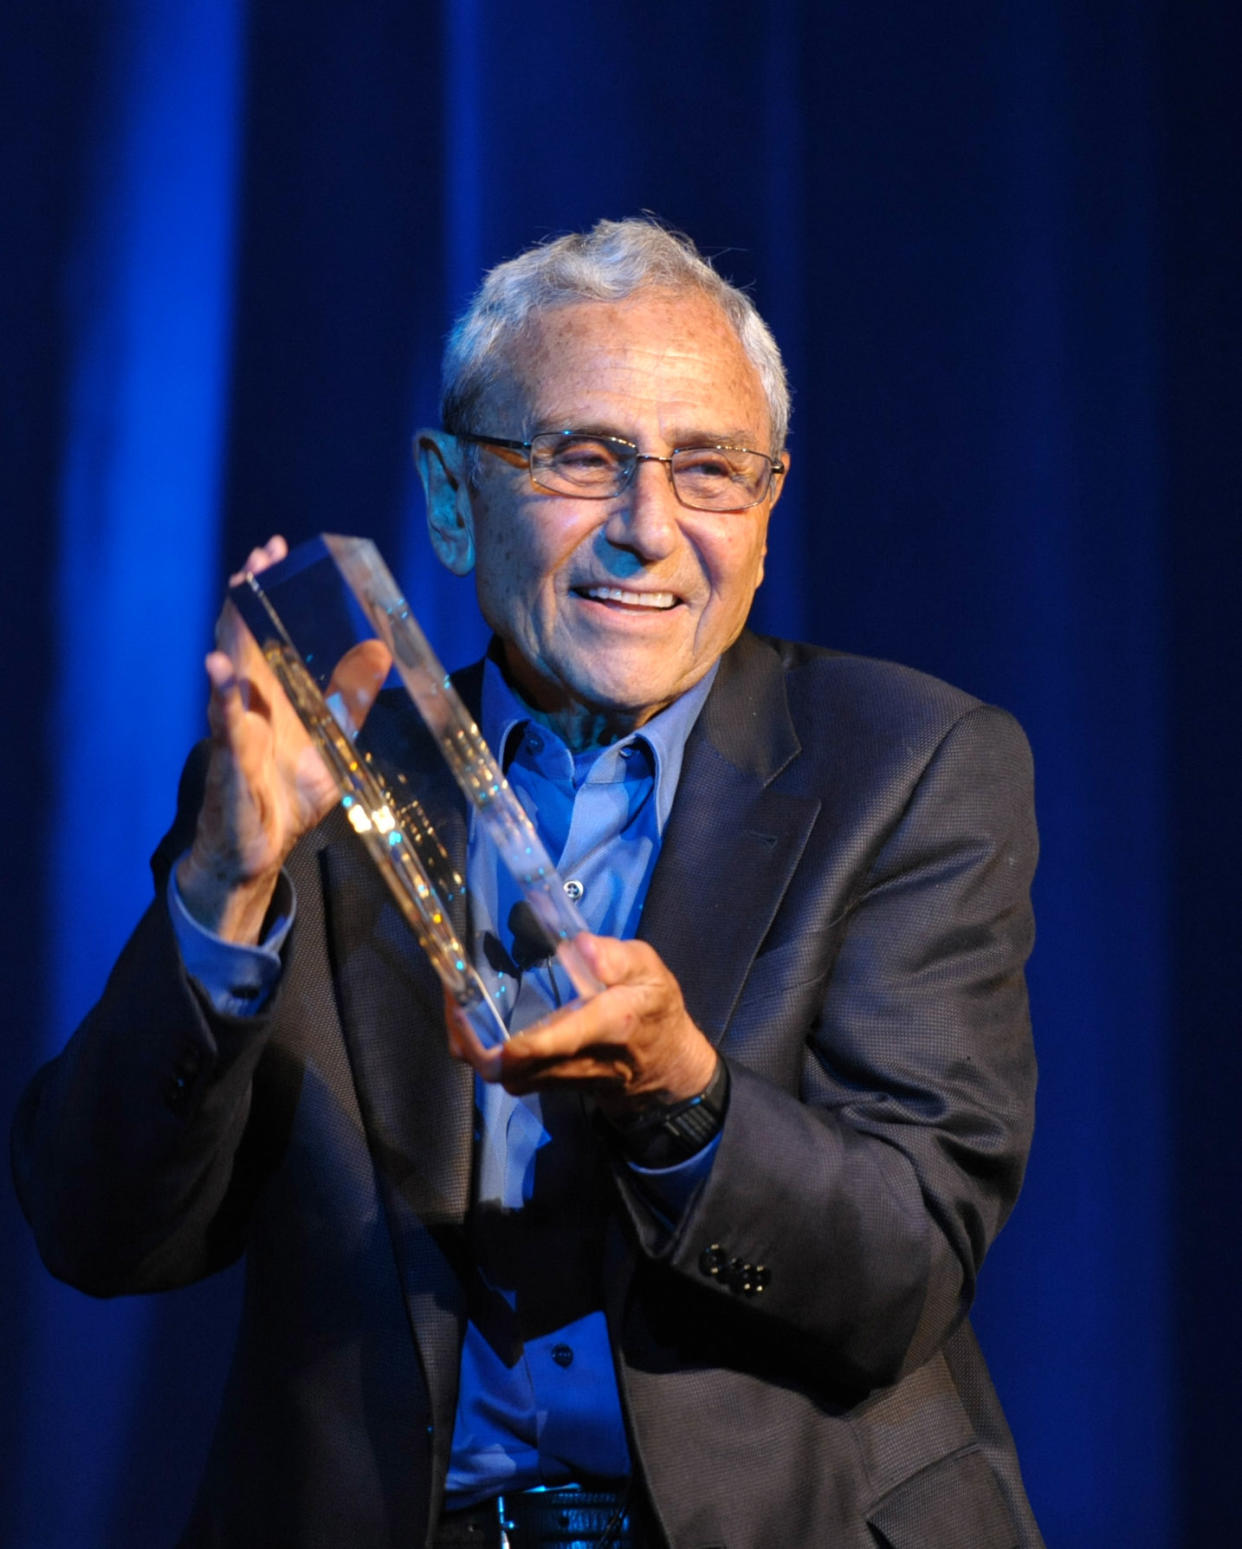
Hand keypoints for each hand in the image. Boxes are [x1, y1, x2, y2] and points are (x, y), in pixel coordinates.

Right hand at [176, 536, 389, 942]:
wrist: (258, 851)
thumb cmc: (290, 799)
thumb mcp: (332, 750)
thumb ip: (349, 709)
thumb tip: (377, 669)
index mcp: (273, 697)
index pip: (268, 633)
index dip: (270, 594)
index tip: (279, 554)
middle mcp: (249, 704)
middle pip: (244, 639)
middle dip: (250, 596)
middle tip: (260, 556)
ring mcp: (235, 730)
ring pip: (229, 672)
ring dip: (233, 631)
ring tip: (238, 591)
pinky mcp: (230, 763)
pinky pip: (227, 727)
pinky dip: (225, 699)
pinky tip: (219, 670)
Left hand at [449, 934, 718, 1117]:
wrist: (663, 1067)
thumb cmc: (654, 1010)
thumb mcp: (651, 972)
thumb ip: (618, 957)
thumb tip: (578, 947)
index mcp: (604, 1026)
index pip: (554, 1043)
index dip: (518, 1041)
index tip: (484, 1018)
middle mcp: (574, 1059)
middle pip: (511, 1067)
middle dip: (472, 1037)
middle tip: (453, 991)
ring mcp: (556, 1077)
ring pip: (501, 1074)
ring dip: (471, 1042)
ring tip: (457, 996)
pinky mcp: (545, 1083)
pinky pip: (505, 1073)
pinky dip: (481, 1048)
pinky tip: (473, 1013)